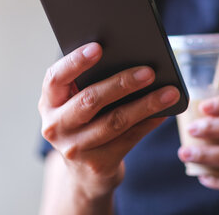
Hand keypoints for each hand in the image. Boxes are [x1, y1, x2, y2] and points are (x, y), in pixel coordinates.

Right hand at [39, 42, 179, 202]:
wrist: (84, 172)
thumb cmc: (85, 121)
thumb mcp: (75, 102)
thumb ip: (89, 82)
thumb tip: (130, 57)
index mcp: (49, 102)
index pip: (56, 77)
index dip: (76, 61)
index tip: (98, 47)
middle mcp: (56, 126)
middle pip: (90, 100)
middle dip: (122, 83)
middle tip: (149, 72)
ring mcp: (75, 148)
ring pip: (115, 122)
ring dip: (145, 105)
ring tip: (169, 92)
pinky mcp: (97, 164)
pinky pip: (129, 139)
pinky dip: (149, 123)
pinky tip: (164, 112)